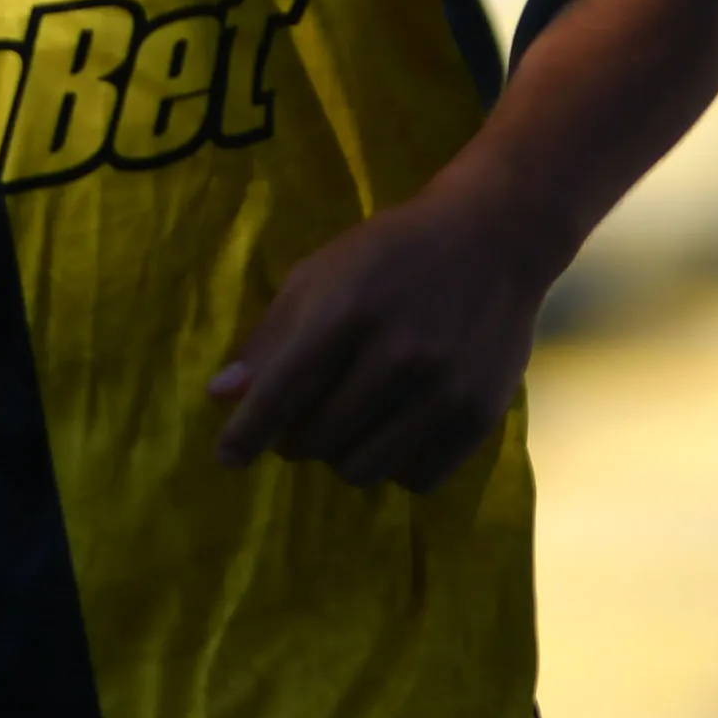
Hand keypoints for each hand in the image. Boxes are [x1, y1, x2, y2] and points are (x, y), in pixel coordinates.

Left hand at [206, 188, 562, 490]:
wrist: (496, 239)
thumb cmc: (393, 253)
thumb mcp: (322, 272)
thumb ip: (272, 335)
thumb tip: (222, 396)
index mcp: (347, 310)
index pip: (280, 394)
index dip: (246, 434)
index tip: (228, 457)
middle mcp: (397, 354)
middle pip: (316, 440)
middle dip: (296, 439)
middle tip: (303, 419)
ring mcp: (443, 388)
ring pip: (362, 469)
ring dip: (343, 456)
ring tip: (350, 426)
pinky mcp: (480, 414)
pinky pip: (416, 479)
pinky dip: (396, 466)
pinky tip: (397, 431)